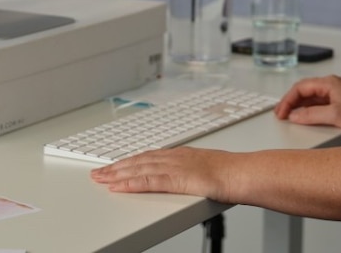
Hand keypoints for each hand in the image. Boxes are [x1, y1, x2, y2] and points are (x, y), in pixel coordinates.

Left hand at [90, 146, 233, 198]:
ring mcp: (175, 166)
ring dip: (118, 173)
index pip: (149, 157)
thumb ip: (195, 172)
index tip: (114, 166)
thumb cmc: (231, 174)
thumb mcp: (208, 170)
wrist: (243, 172)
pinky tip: (118, 186)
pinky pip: (149, 181)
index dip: (129, 161)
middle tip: (97, 172)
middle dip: (117, 166)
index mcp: (182, 154)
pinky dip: (131, 182)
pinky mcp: (177, 178)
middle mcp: (175, 156)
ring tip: (101, 178)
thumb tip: (191, 178)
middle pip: (139, 160)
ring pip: (139, 168)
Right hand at [275, 75, 340, 136]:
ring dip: (298, 105)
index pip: (301, 87)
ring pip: (310, 96)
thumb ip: (312, 115)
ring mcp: (334, 92)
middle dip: (290, 101)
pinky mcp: (337, 100)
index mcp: (328, 83)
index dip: (288, 100)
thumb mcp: (334, 116)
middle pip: (304, 90)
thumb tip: (294, 116)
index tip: (281, 112)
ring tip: (288, 116)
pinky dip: (307, 108)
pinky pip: (317, 101)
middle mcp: (330, 84)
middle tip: (280, 114)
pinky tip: (303, 117)